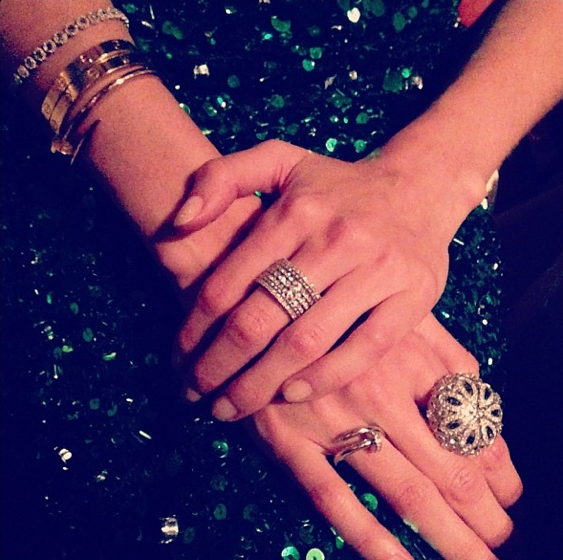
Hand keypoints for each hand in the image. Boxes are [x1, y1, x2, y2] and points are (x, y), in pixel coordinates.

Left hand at [172, 139, 480, 419]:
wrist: (419, 188)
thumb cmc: (338, 185)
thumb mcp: (279, 160)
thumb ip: (221, 178)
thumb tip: (178, 223)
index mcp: (294, 211)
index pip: (227, 283)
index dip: (193, 329)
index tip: (177, 359)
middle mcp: (335, 239)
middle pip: (260, 319)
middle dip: (218, 366)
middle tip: (195, 394)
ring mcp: (378, 269)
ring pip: (305, 340)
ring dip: (260, 384)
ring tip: (231, 408)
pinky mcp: (413, 296)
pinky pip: (364, 348)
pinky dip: (324, 377)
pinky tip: (291, 393)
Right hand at [249, 315, 521, 559]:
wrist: (261, 305)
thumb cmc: (338, 312)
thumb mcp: (399, 316)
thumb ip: (449, 355)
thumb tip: (488, 402)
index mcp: (409, 358)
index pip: (471, 430)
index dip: (498, 472)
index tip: (508, 494)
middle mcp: (378, 391)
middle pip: (448, 469)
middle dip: (483, 515)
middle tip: (499, 537)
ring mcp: (332, 419)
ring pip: (403, 490)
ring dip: (447, 535)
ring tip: (474, 559)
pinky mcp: (288, 439)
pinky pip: (333, 497)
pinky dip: (370, 537)